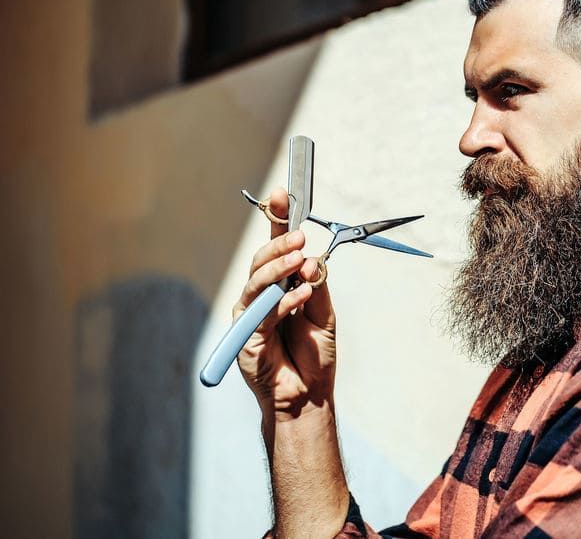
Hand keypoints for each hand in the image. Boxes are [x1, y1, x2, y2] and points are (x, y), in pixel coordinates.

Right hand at [235, 186, 336, 417]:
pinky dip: (284, 300)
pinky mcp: (246, 338)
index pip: (276, 248)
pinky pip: (263, 312)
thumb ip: (317, 286)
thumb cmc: (313, 355)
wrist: (309, 396)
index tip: (283, 194)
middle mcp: (260, 296)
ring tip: (301, 258)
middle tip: (300, 236)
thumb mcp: (323, 314)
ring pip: (256, 281)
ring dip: (279, 267)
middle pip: (262, 260)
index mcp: (279, 285)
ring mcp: (250, 316)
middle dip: (279, 243)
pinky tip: (301, 295)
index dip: (277, 220)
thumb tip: (313, 260)